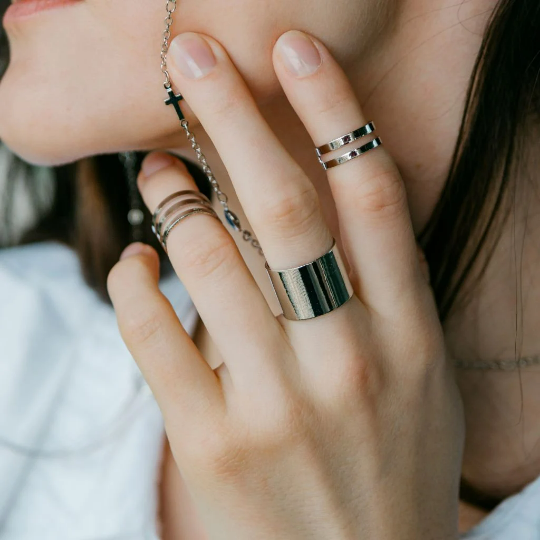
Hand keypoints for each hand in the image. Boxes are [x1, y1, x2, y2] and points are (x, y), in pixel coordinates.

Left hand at [107, 30, 464, 539]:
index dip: (333, 110)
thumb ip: (392, 295)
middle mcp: (349, 361)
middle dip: (237, 118)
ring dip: (174, 198)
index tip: (294, 51)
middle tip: (195, 59)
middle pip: (287, 210)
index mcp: (409, 337)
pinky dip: (134, 286)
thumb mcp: (424, 378)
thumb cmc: (393, 467)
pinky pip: (156, 340)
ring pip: (212, 264)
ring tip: (158, 166)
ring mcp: (277, 406)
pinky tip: (134, 265)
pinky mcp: (213, 447)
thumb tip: (339, 213)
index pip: (374, 196)